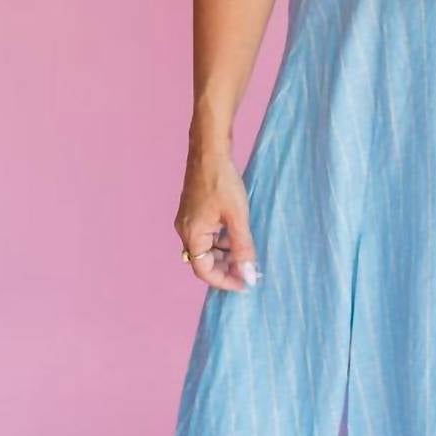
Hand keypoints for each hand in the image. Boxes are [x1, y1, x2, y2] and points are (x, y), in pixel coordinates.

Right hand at [174, 140, 261, 292]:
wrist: (209, 151)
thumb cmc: (222, 182)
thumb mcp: (237, 218)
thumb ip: (243, 248)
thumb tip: (249, 275)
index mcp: (192, 234)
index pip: (204, 270)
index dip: (224, 281)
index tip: (244, 284)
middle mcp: (186, 230)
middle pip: (204, 261)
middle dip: (226, 268)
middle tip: (249, 271)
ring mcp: (189, 220)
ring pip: (206, 248)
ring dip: (225, 255)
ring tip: (247, 255)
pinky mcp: (194, 212)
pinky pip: (207, 235)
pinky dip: (221, 241)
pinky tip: (237, 237)